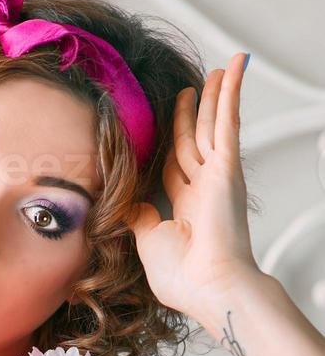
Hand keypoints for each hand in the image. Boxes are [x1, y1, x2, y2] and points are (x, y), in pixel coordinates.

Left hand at [125, 52, 260, 320]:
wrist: (209, 287)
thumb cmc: (182, 276)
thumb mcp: (146, 239)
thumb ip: (136, 216)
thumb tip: (121, 201)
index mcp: (186, 209)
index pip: (174, 169)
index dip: (169, 147)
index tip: (163, 128)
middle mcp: (204, 190)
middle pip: (194, 142)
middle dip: (192, 116)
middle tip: (190, 91)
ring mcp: (218, 176)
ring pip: (212, 126)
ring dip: (215, 97)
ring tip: (217, 72)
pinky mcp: (227, 167)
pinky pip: (228, 121)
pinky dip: (231, 93)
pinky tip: (234, 68)